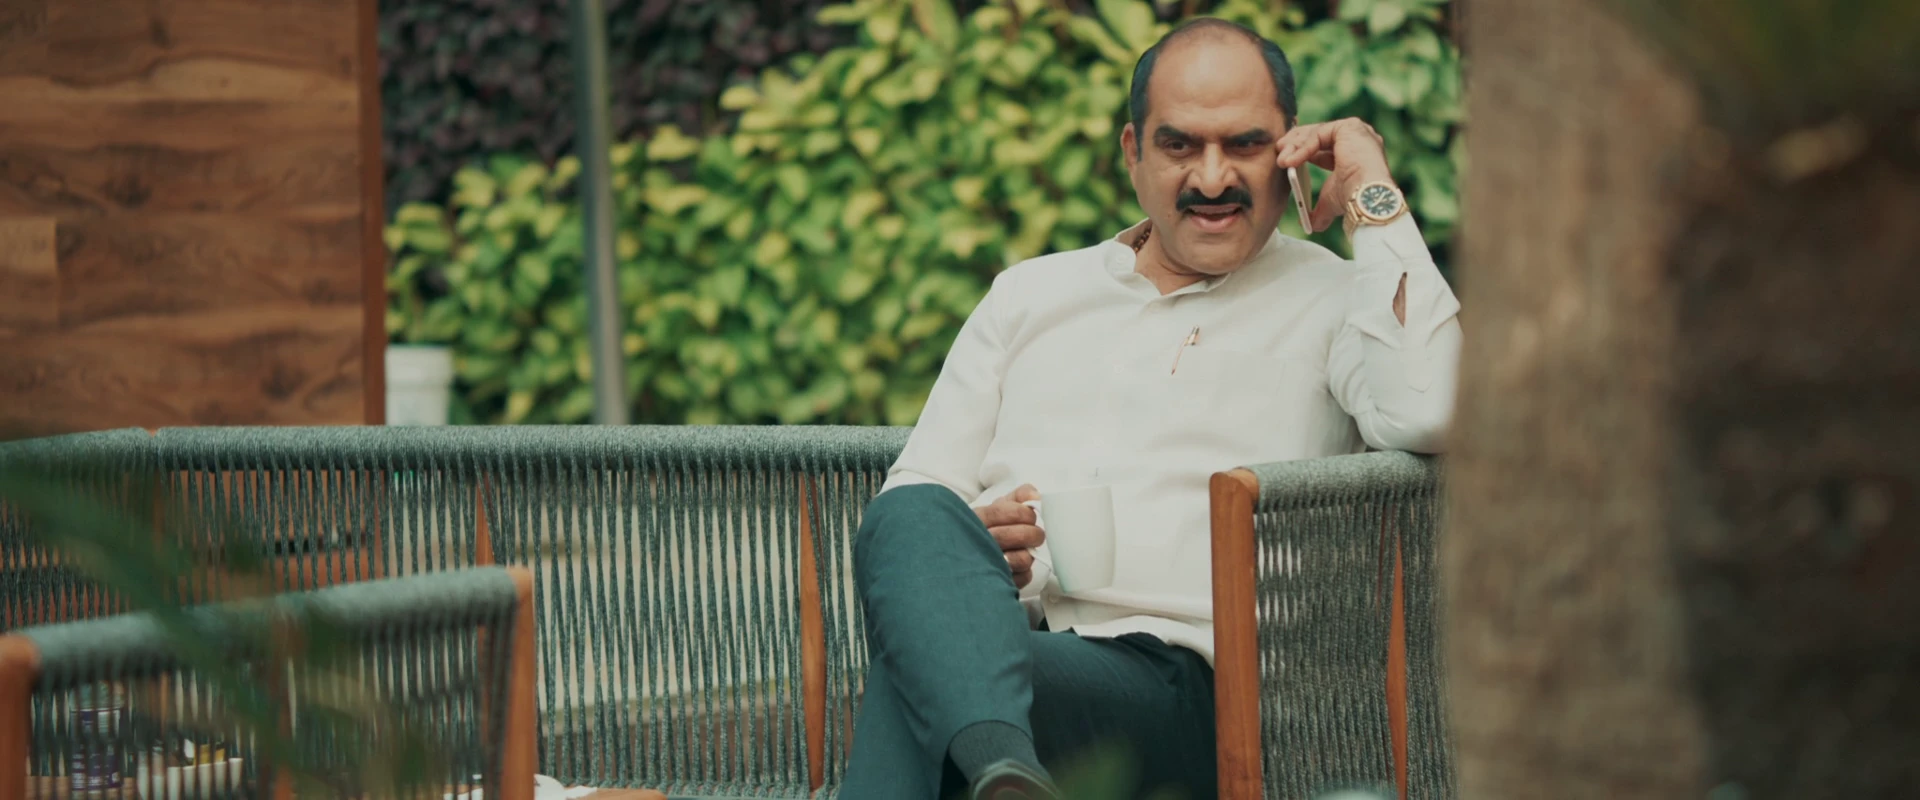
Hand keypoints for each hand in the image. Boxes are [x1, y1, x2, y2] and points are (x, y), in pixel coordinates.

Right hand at [974, 484, 1043, 588]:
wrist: (963, 559)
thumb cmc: (988, 529)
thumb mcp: (998, 507)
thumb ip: (1019, 496)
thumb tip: (1036, 496)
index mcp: (976, 518)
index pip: (1004, 511)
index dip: (1024, 513)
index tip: (1030, 516)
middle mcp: (978, 541)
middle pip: (1019, 535)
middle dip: (1034, 533)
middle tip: (1034, 534)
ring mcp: (985, 565)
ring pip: (1023, 559)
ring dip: (1029, 553)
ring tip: (1023, 550)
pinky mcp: (995, 584)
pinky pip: (1023, 578)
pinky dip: (1024, 572)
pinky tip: (1016, 567)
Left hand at [1274, 118, 1395, 233]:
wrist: (1366, 197)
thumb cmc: (1354, 199)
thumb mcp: (1331, 202)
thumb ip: (1320, 210)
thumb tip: (1309, 225)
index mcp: (1356, 152)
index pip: (1324, 144)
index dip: (1303, 150)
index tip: (1286, 158)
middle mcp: (1358, 137)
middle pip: (1319, 135)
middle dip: (1295, 144)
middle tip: (1279, 152)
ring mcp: (1356, 130)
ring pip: (1316, 134)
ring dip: (1295, 146)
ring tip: (1281, 160)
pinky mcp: (1350, 127)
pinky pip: (1318, 135)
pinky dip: (1302, 148)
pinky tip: (1291, 161)